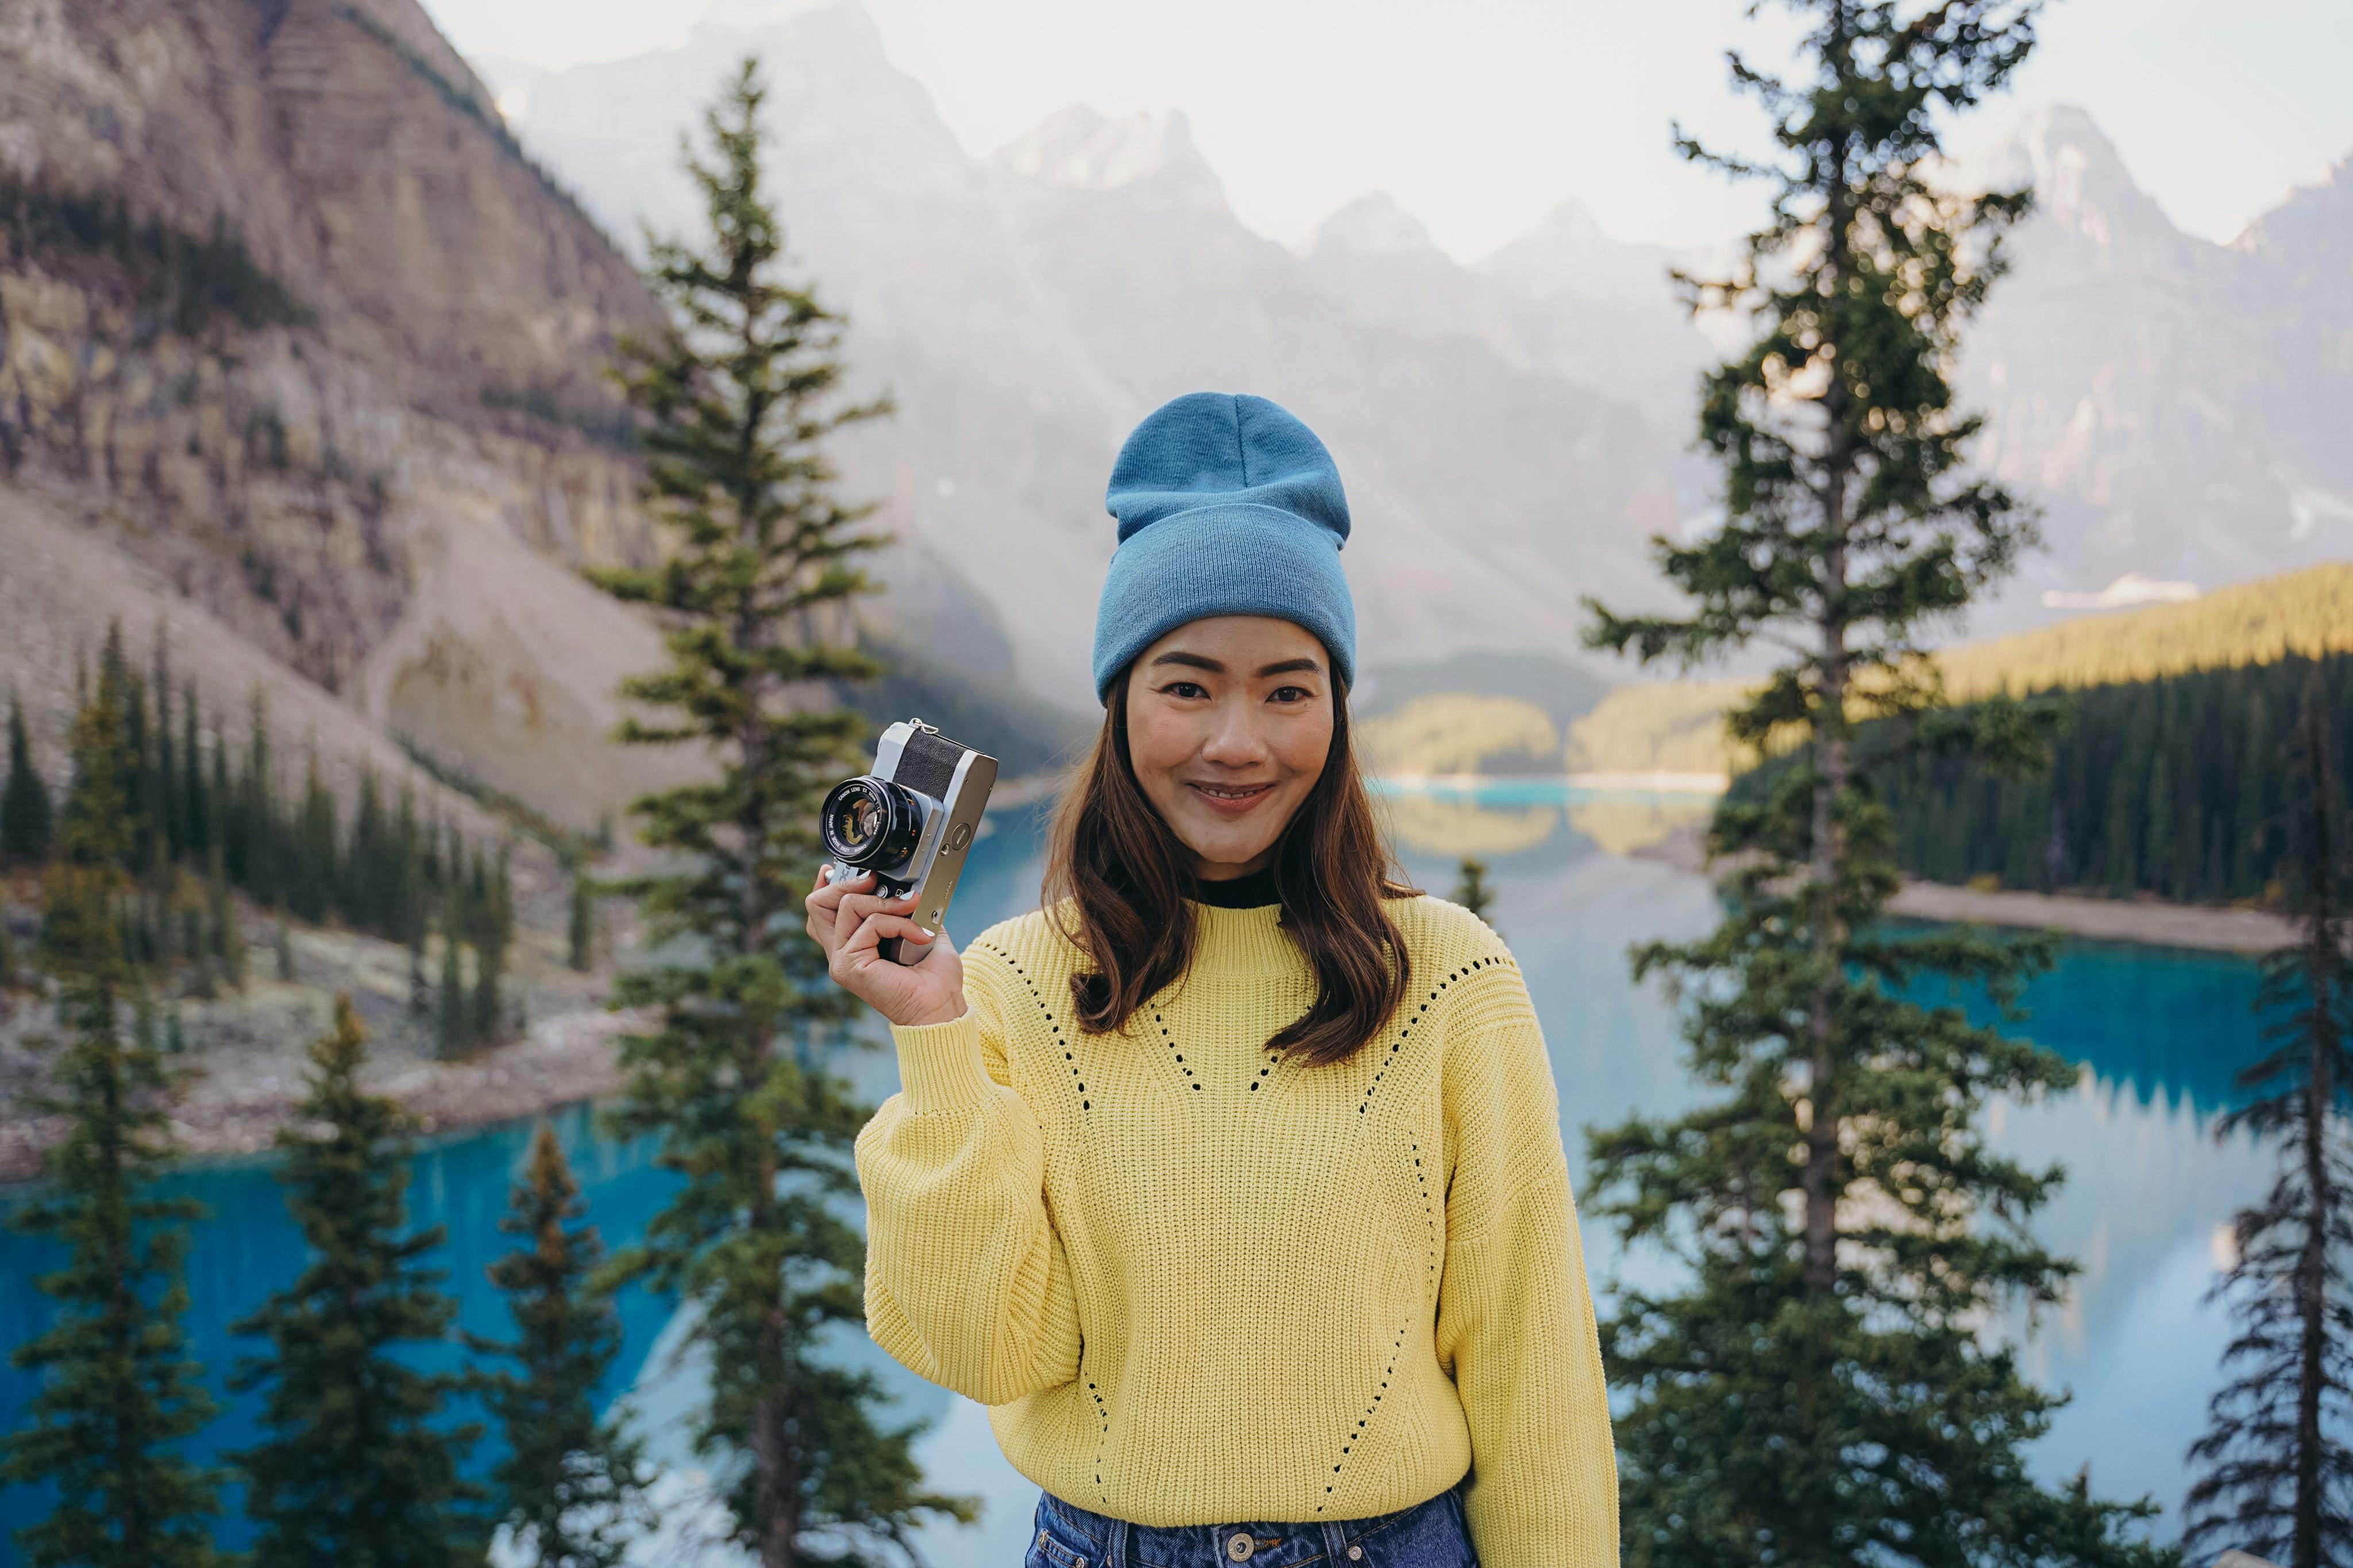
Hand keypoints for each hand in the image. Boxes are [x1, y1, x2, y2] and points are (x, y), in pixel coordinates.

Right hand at [805, 865, 968, 1028]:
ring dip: (884, 902)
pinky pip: (869, 924)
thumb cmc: (934, 978)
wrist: (941, 1008)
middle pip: (817, 903)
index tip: (854, 870)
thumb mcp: (919, 930)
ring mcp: (841, 960)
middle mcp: (841, 953)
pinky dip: (898, 922)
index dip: (829, 884)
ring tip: (912, 910)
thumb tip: (906, 886)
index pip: (821, 910)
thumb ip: (905, 909)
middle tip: (878, 881)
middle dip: (847, 882)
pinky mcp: (848, 966)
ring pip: (845, 906)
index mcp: (853, 945)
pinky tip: (919, 935)